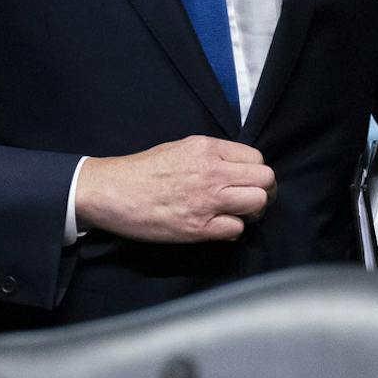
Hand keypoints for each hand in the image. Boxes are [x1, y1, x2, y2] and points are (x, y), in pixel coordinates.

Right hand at [74, 136, 275, 243]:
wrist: (112, 191)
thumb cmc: (142, 170)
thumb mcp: (181, 147)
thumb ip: (213, 156)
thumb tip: (237, 168)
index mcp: (208, 149)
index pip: (257, 158)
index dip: (256, 172)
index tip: (247, 181)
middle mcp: (213, 172)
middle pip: (265, 180)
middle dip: (263, 191)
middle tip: (250, 199)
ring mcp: (207, 201)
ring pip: (258, 203)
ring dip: (252, 211)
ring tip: (237, 214)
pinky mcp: (198, 228)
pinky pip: (236, 229)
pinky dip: (232, 230)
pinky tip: (218, 226)